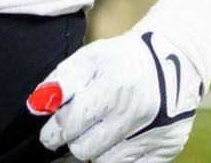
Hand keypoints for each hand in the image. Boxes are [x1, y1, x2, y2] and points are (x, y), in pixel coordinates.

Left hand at [29, 0, 210, 162]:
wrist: (174, 59)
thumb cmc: (123, 59)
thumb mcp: (89, 59)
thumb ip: (59, 82)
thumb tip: (36, 106)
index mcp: (114, 85)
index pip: (69, 123)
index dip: (53, 132)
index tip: (49, 135)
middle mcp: (137, 111)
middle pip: (85, 149)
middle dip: (74, 141)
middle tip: (74, 133)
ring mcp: (156, 131)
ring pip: (106, 162)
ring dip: (96, 151)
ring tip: (96, 134)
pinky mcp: (169, 145)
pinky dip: (118, 158)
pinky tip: (115, 142)